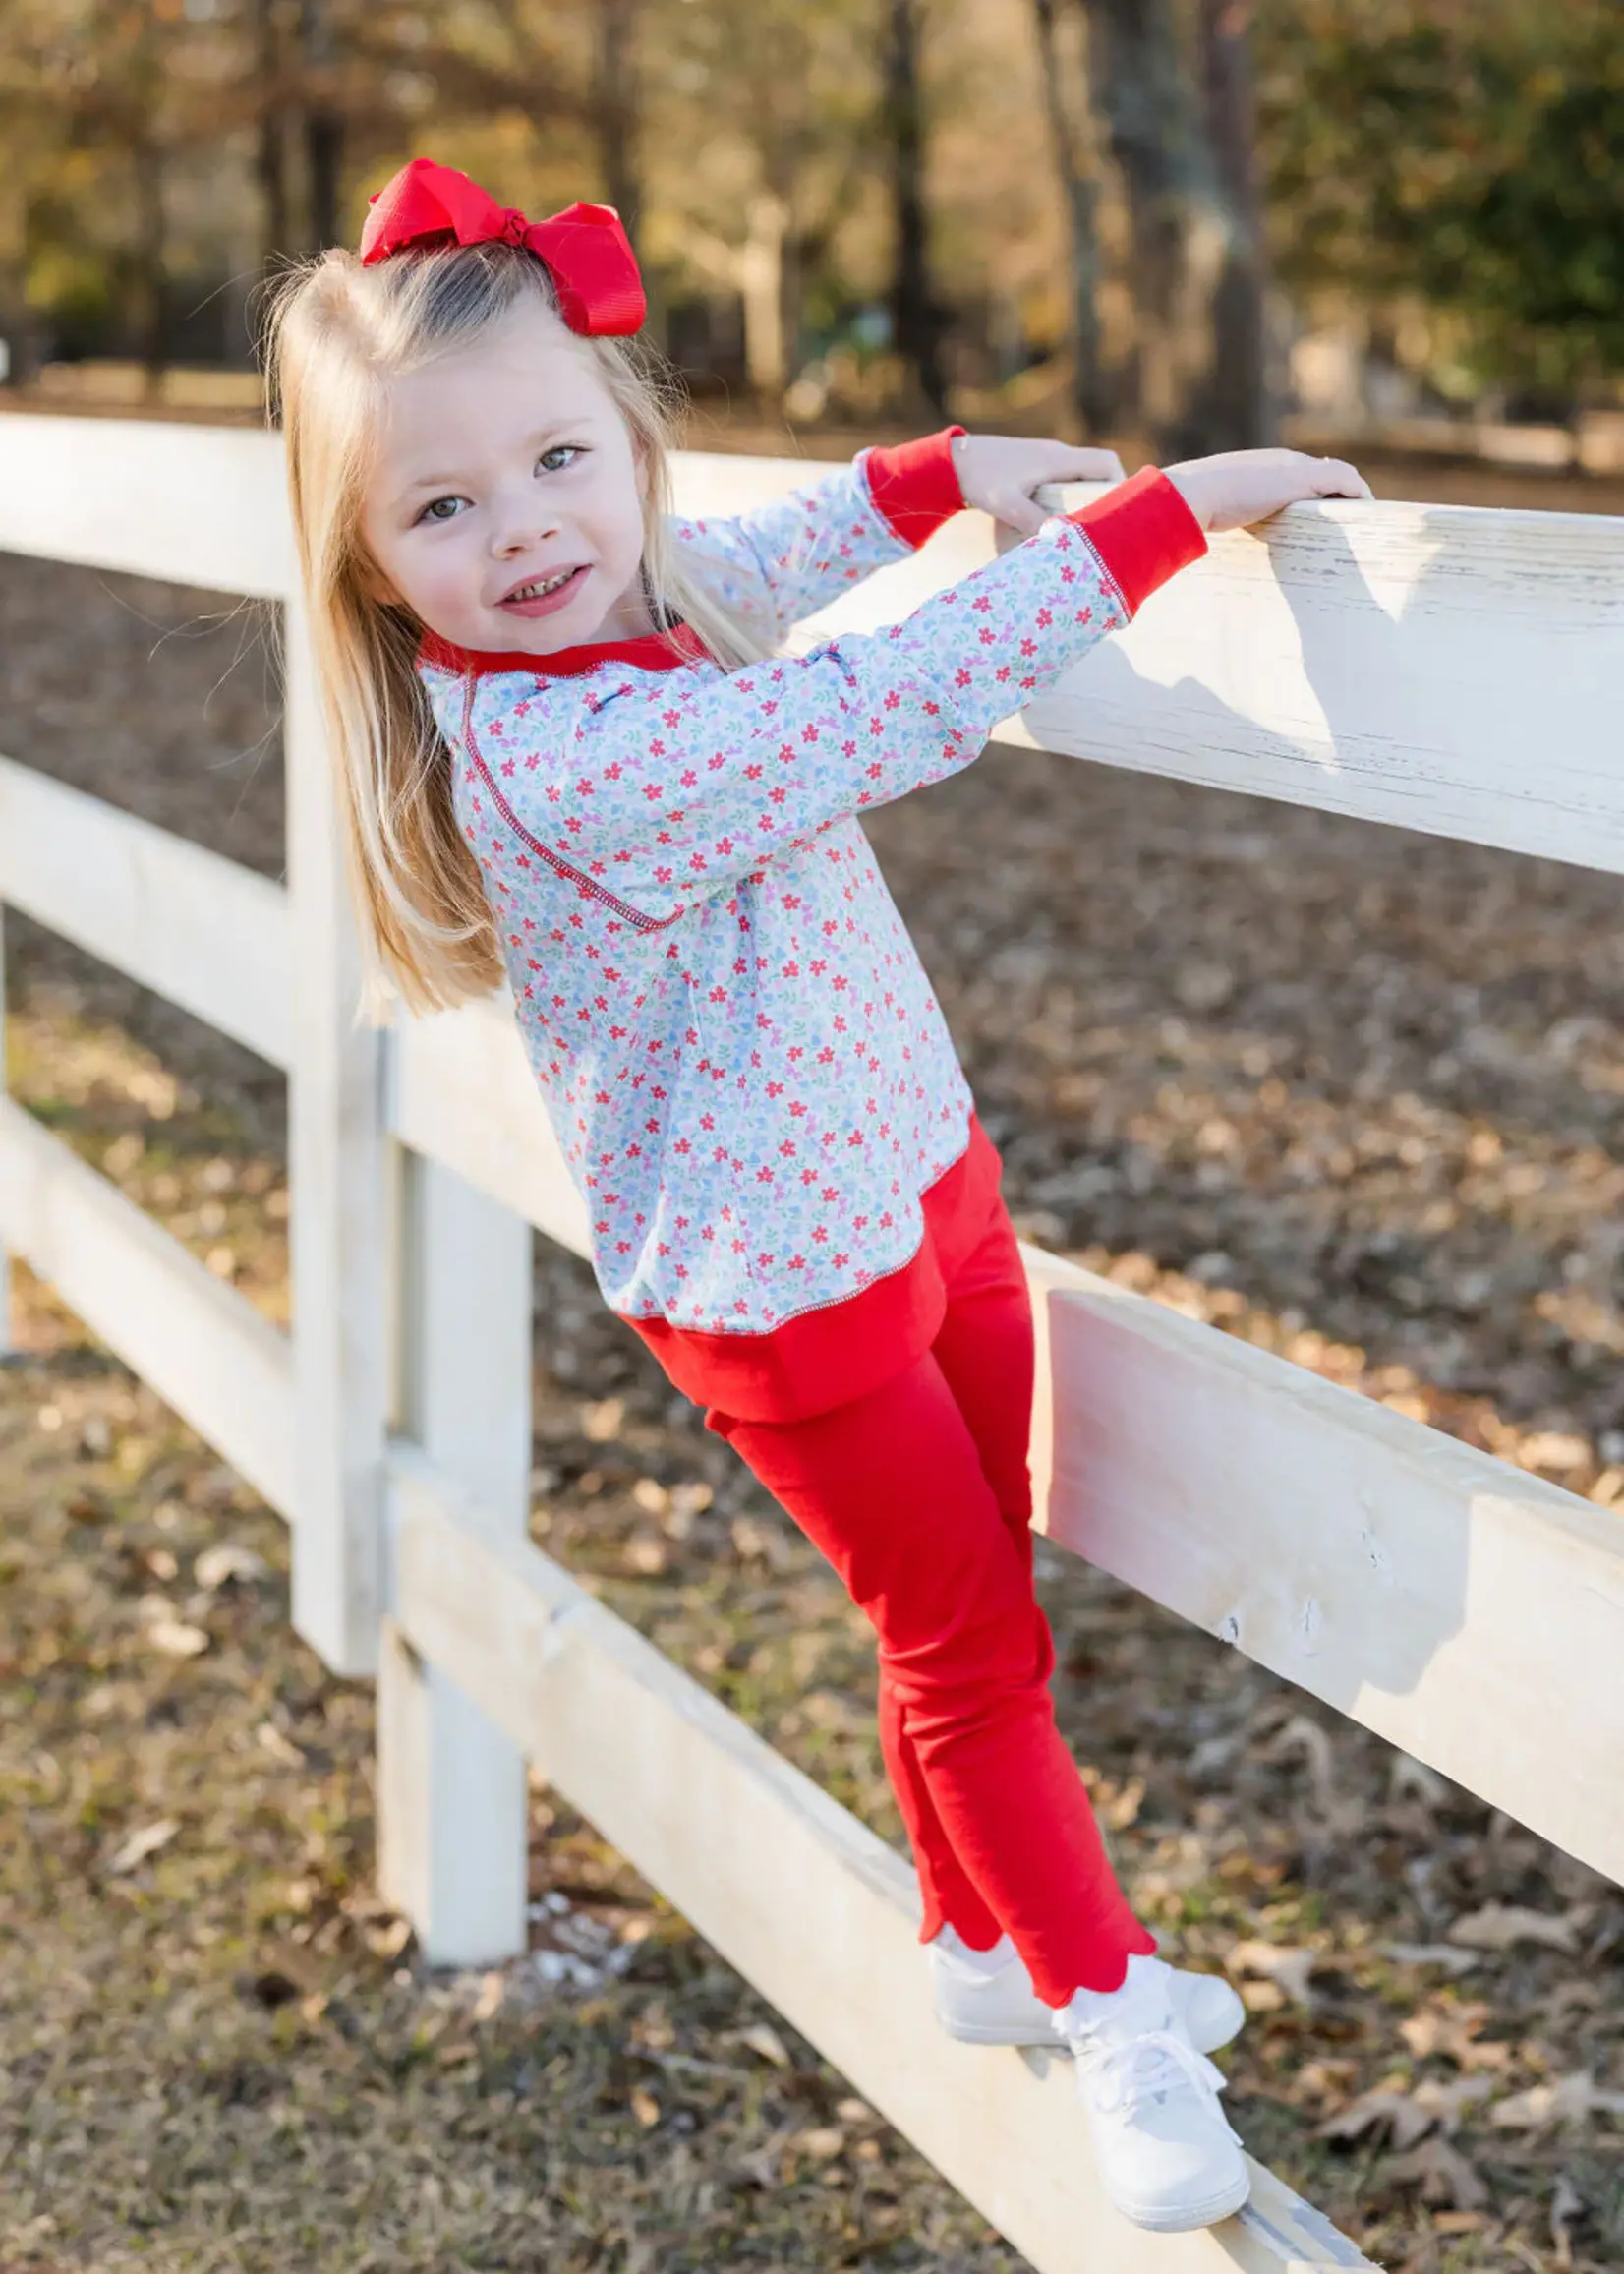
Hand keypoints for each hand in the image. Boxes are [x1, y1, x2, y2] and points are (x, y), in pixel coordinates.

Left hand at [953, 432, 1125, 536]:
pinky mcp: (1033, 467)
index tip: (1120, 511)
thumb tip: (1059, 543)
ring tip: (1083, 530)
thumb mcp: (1007, 504)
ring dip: (1085, 500)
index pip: (1106, 462)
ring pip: (1078, 478)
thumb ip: (1033, 522)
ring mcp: (1045, 459)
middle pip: (1097, 472)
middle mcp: (1057, 455)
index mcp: (1058, 459)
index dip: (1121, 484)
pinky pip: (1062, 481)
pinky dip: (1067, 499)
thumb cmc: (980, 478)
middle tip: (1104, 528)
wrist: (953, 459)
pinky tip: (1057, 521)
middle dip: (1105, 498)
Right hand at [1162, 448, 1371, 532]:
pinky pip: (1346, 482)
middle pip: (1325, 473)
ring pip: (1340, 475)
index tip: (1326, 511)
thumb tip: (1207, 534)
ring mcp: (1295, 468)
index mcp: (1263, 466)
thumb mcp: (1213, 509)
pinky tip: (1368, 513)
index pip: (1301, 473)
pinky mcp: (1305, 480)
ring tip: (1364, 521)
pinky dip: (1360, 494)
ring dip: (1353, 496)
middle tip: (1352, 520)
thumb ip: (1221, 515)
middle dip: (1340, 494)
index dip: (1317, 491)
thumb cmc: (1196, 505)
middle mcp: (1284, 461)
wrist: (1193, 493)